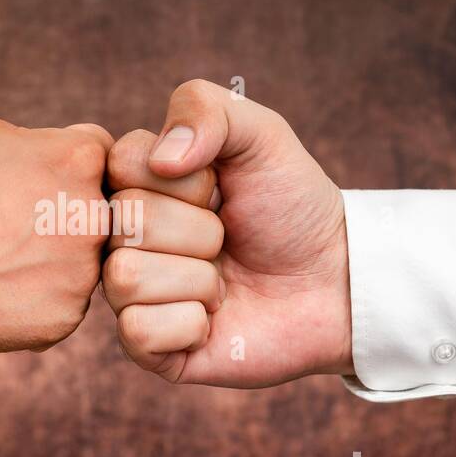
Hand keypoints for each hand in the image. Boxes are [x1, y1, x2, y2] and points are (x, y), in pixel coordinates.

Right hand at [0, 116, 112, 351]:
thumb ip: (50, 142)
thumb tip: (82, 155)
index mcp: (80, 160)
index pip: (101, 157)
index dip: (64, 168)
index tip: (27, 183)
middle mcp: (94, 217)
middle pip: (101, 212)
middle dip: (67, 215)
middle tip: (10, 225)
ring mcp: (82, 274)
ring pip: (84, 261)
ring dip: (53, 258)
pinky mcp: (64, 319)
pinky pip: (63, 301)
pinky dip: (36, 297)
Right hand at [103, 79, 351, 385]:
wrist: (336, 281)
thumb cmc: (293, 206)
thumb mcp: (261, 135)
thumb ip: (205, 109)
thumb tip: (161, 159)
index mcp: (139, 183)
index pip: (119, 163)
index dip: (181, 177)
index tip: (215, 186)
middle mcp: (125, 237)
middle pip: (125, 222)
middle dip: (198, 229)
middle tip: (228, 238)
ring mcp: (133, 294)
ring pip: (126, 277)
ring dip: (197, 279)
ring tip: (224, 281)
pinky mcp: (149, 348)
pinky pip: (139, 331)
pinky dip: (191, 325)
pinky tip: (214, 320)